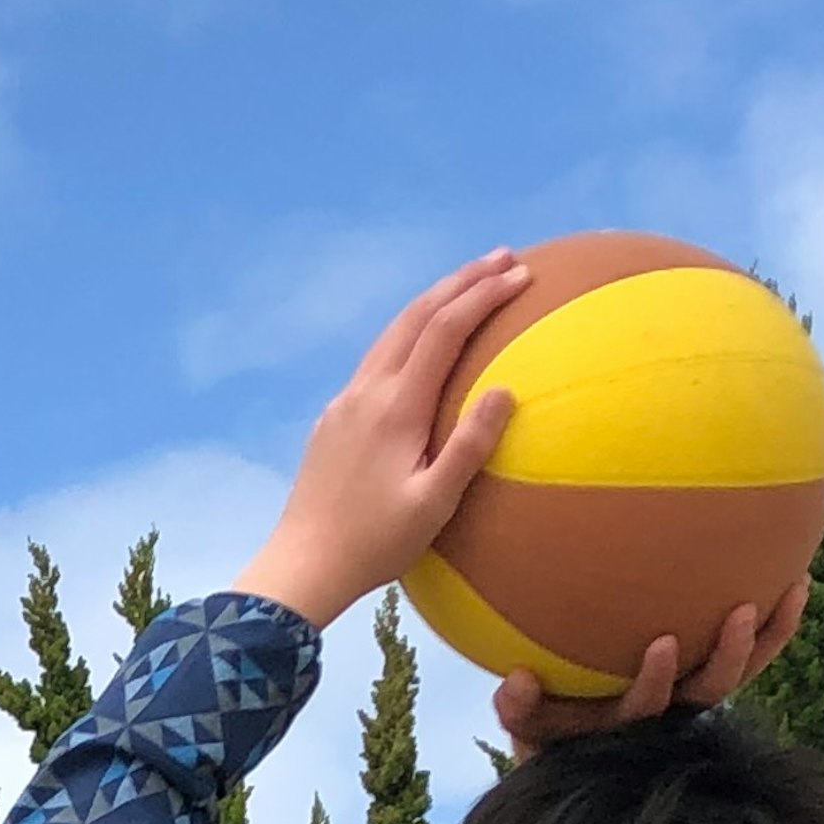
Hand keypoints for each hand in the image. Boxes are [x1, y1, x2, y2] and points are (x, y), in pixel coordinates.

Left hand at [232, 255, 528, 632]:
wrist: (302, 565)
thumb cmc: (374, 545)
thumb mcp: (433, 505)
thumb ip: (469, 446)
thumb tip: (504, 389)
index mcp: (396, 408)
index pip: (445, 330)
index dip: (484, 296)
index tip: (521, 276)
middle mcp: (366, 393)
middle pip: (416, 316)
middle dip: (462, 280)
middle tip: (505, 258)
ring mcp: (345, 403)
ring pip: (392, 333)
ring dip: (433, 302)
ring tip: (469, 285)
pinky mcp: (333, 420)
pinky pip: (376, 359)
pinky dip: (409, 334)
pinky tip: (423, 344)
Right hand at [489, 579, 806, 756]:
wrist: (582, 756)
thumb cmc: (547, 731)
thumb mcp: (526, 726)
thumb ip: (518, 709)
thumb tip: (514, 680)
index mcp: (626, 726)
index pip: (647, 708)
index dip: (658, 680)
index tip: (663, 643)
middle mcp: (668, 717)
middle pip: (708, 694)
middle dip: (726, 656)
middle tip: (740, 612)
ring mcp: (693, 698)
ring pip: (738, 674)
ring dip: (767, 636)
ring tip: (793, 588)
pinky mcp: (711, 679)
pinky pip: (753, 653)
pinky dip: (777, 623)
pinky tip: (797, 579)